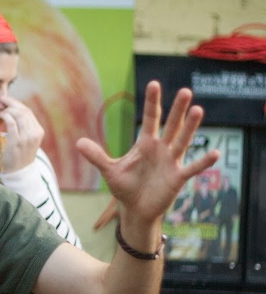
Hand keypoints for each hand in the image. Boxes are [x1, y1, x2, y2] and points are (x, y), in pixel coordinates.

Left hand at [0, 97, 44, 171]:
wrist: (19, 172)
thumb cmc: (19, 153)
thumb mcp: (26, 138)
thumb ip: (23, 126)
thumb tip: (12, 109)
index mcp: (38, 131)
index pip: (28, 111)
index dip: (16, 103)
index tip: (5, 100)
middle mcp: (35, 133)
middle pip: (24, 111)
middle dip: (11, 103)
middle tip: (0, 101)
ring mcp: (27, 138)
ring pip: (19, 115)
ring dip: (7, 109)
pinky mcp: (17, 142)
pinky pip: (12, 124)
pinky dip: (6, 116)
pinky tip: (0, 116)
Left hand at [76, 81, 218, 226]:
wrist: (135, 209)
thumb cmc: (125, 187)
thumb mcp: (109, 170)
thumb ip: (97, 156)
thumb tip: (78, 143)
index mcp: (145, 143)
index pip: (151, 118)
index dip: (152, 102)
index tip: (154, 84)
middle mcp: (161, 149)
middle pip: (171, 125)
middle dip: (177, 109)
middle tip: (185, 92)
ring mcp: (171, 162)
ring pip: (183, 141)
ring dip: (190, 127)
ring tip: (198, 110)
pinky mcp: (177, 178)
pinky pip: (192, 168)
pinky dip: (203, 162)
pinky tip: (215, 153)